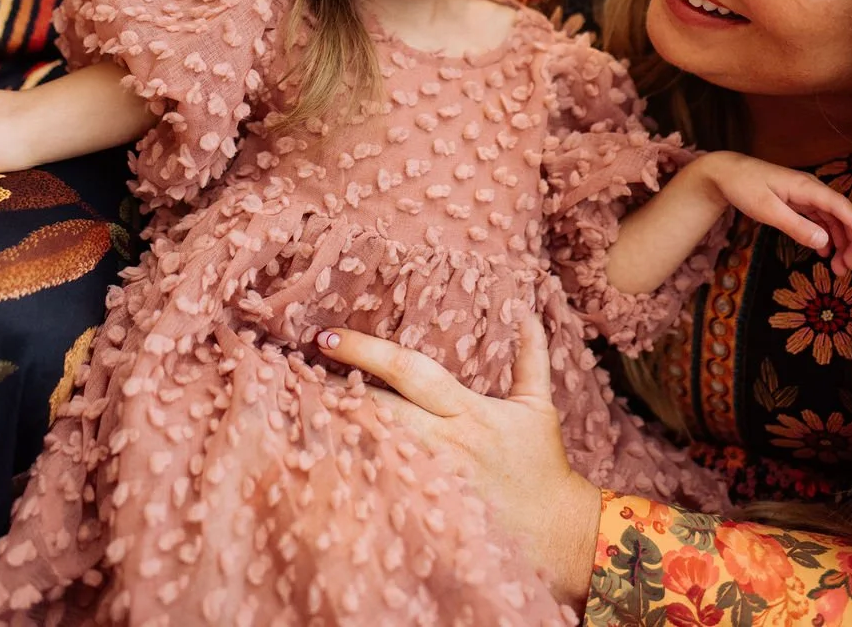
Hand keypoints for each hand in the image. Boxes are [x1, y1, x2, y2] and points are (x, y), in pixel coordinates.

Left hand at [316, 316, 601, 611]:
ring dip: (334, 430)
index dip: (366, 352)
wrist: (561, 537)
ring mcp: (431, 482)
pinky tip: (317, 461)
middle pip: (377, 411)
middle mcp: (444, 444)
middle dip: (335, 390)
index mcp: (466, 411)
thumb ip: (530, 359)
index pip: (409, 371)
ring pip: (370, 451)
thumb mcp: (538, 409)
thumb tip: (528, 314)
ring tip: (292, 408)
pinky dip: (349, 472)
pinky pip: (378, 490)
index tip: (327, 335)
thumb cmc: (544, 467)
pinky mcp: (425, 513)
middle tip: (290, 369)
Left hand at [695, 152, 851, 272]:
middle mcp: (811, 190)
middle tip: (850, 269)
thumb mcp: (767, 210)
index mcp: (806, 187)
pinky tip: (824, 254)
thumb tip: (825, 243)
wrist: (725, 172)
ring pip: (832, 220)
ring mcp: (805, 196)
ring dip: (840, 243)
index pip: (841, 207)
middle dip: (851, 242)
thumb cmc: (743, 186)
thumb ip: (796, 227)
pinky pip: (820, 220)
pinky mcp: (798, 202)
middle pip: (841, 216)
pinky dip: (826, 237)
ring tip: (839, 268)